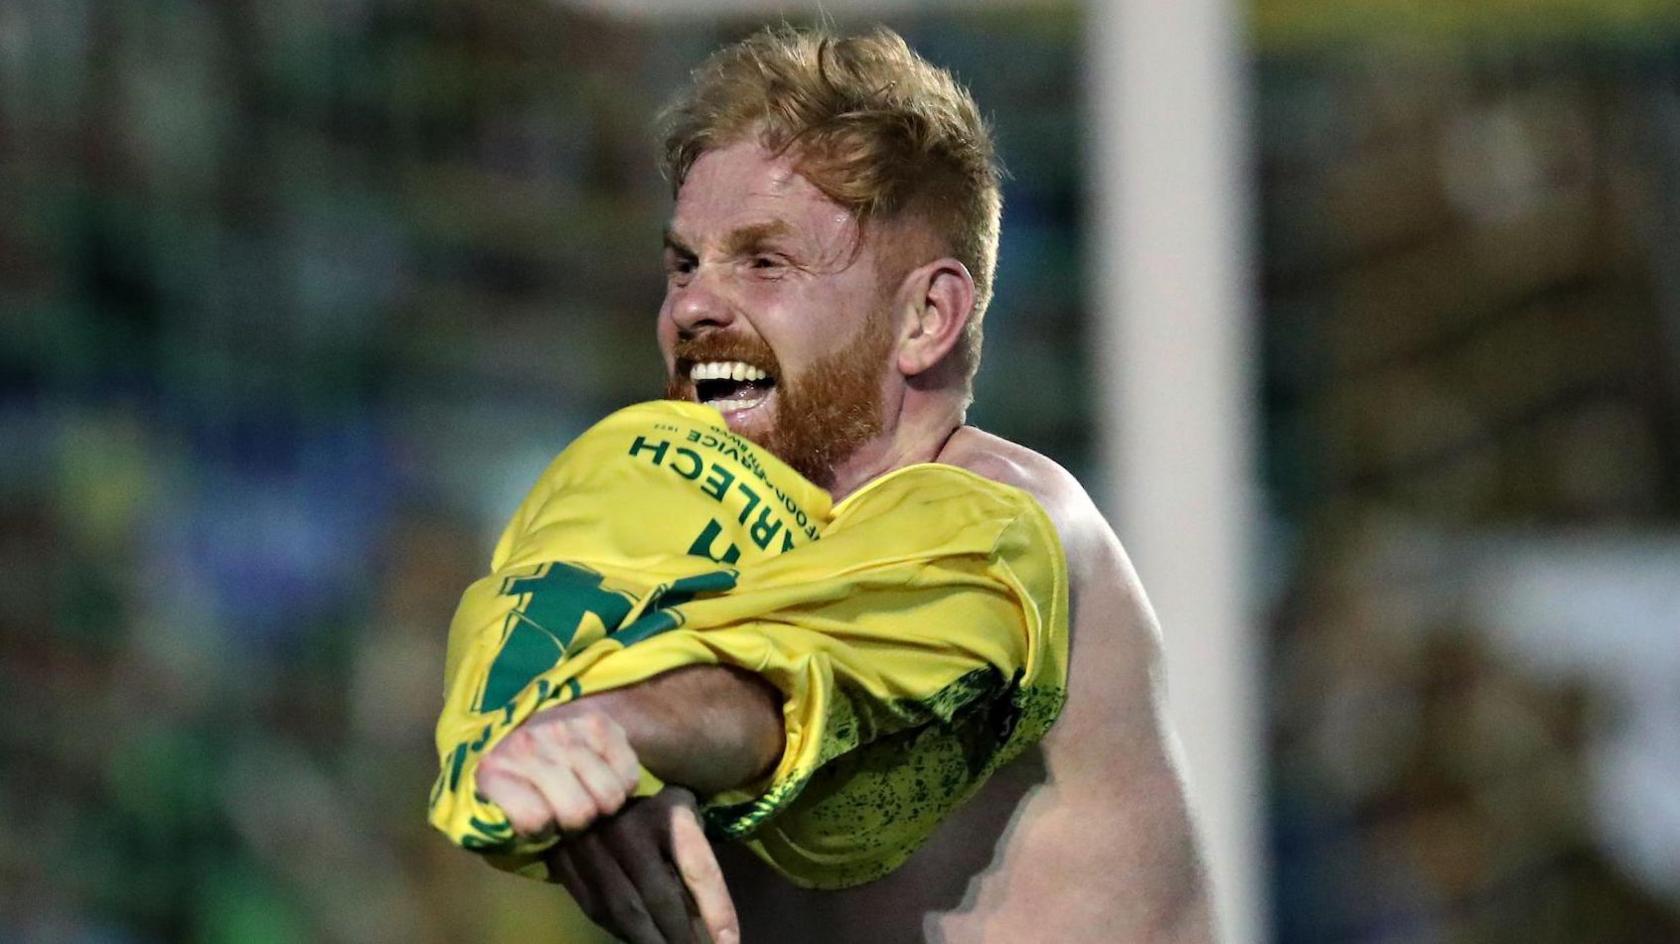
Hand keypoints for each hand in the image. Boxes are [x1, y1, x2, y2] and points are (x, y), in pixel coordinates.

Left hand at [476, 703, 641, 837]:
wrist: (524, 726)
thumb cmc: (513, 786)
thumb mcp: (496, 812)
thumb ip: (512, 832)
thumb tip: (548, 848)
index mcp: (493, 771)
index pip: (536, 818)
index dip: (544, 831)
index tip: (541, 823)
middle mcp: (528, 744)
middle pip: (579, 811)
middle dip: (578, 821)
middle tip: (568, 811)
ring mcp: (565, 729)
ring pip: (609, 794)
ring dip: (602, 803)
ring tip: (586, 793)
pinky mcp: (599, 722)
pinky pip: (629, 775)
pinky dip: (622, 784)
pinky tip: (603, 775)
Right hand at [549, 786, 738, 943]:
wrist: (591, 780)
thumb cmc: (655, 808)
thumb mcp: (684, 817)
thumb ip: (695, 860)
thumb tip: (708, 922)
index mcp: (670, 813)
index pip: (699, 869)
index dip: (718, 911)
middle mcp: (630, 826)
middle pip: (661, 898)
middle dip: (681, 937)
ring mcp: (594, 843)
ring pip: (626, 910)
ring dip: (651, 941)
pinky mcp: (565, 859)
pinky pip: (597, 909)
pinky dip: (620, 932)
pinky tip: (638, 939)